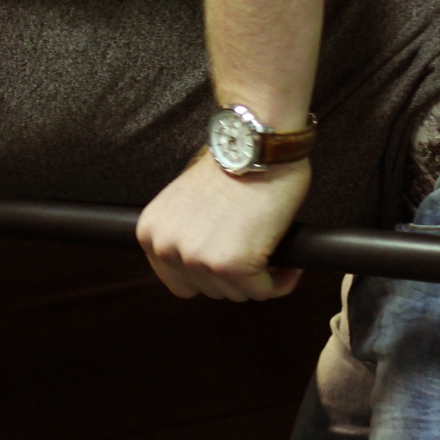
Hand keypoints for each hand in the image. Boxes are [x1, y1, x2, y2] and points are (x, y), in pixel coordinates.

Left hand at [136, 155, 309, 300]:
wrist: (255, 145)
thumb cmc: (232, 167)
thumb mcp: (186, 204)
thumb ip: (185, 234)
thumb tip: (203, 265)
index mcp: (151, 232)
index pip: (180, 282)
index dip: (212, 275)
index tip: (234, 262)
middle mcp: (167, 247)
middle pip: (209, 290)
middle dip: (237, 277)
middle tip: (258, 255)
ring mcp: (197, 257)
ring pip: (237, 293)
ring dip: (259, 280)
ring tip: (272, 255)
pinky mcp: (231, 263)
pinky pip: (263, 291)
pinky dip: (281, 282)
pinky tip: (288, 266)